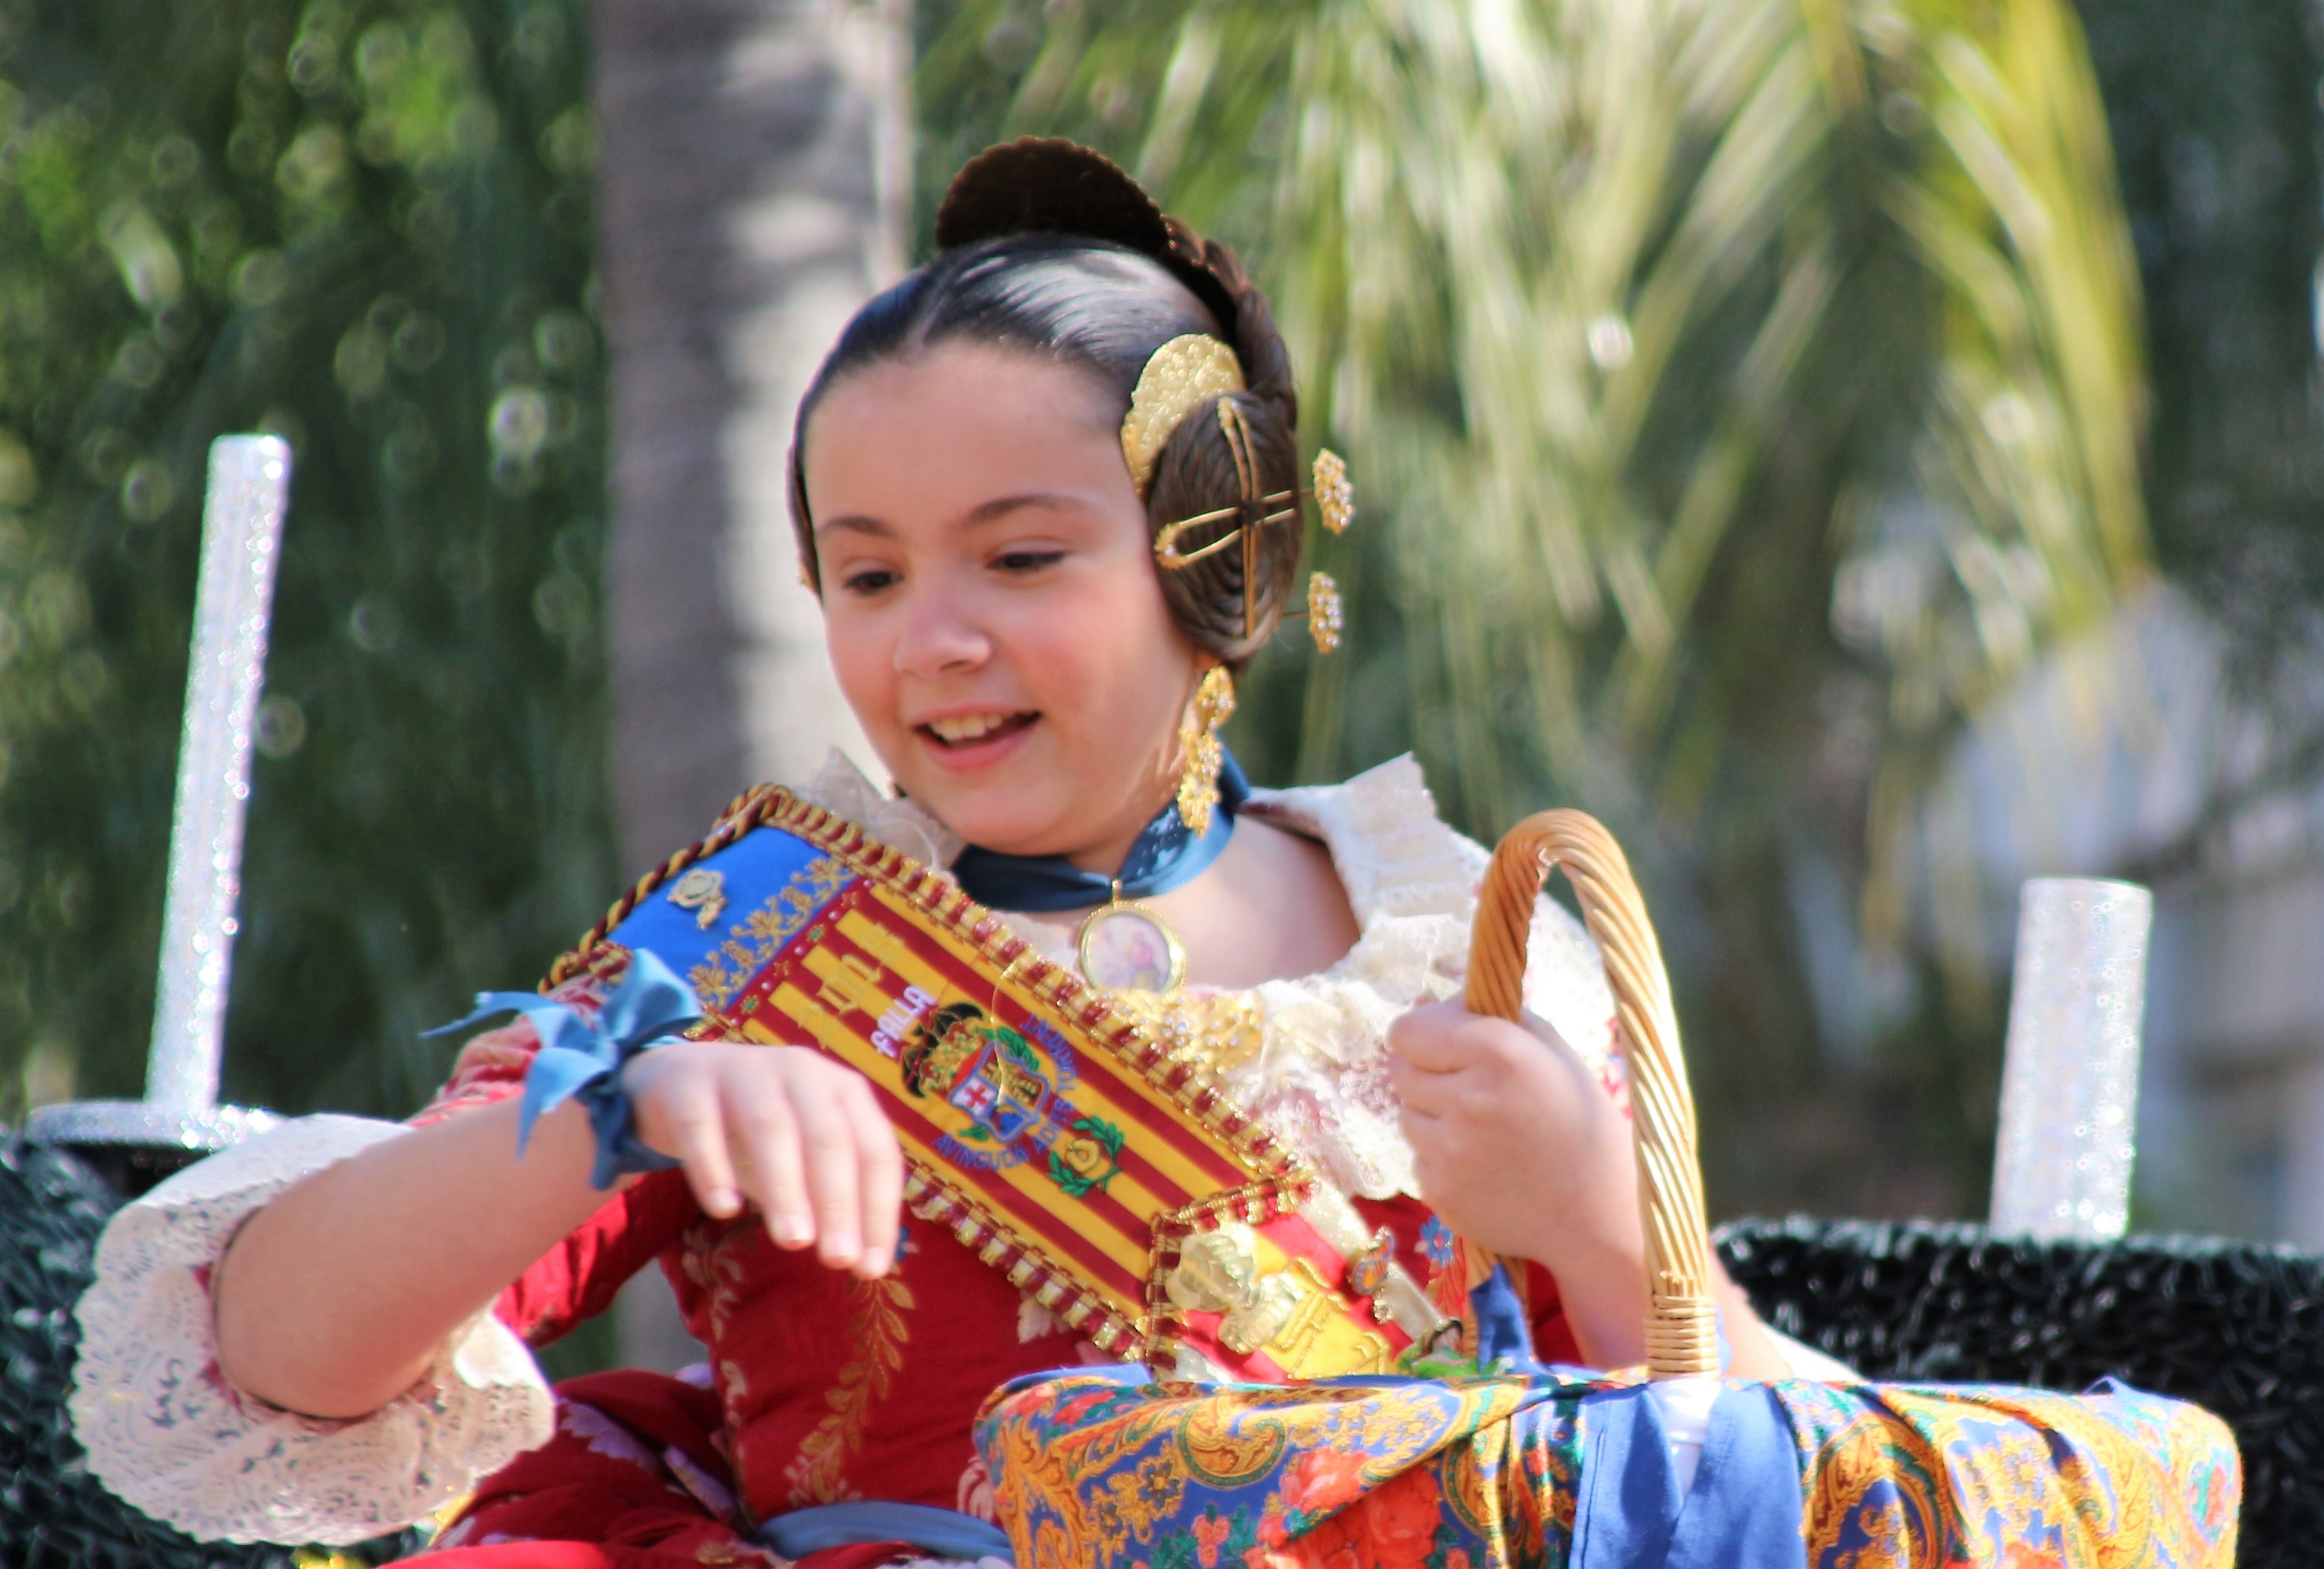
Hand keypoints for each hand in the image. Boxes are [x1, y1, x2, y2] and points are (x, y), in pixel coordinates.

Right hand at [622, 1041, 903, 1276]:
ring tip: (794, 1241)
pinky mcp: (690, 1084)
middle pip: (827, 1136)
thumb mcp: (802, 1157)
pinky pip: (701, 1126)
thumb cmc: (760, 1130)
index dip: (877, 1209)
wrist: (681, 1080)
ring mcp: (744, 1071)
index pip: (874, 1150)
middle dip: (837, 1201)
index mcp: (843, 1090)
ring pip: (770, 1127)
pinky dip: (714, 1168)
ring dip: (785, 1186)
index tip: (871, 1269)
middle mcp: (801, 1072)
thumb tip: (859, 1259)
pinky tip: (725, 1209)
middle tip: (838, 1259)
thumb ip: (827, 1198)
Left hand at [1388, 1000, 1647, 1362]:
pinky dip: (1442, 1159)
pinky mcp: (1440, 1192)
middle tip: (1471, 1089)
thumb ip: (1488, 1017)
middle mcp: (1470, 1100)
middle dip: (1428, 1073)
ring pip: (1407, 1115)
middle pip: (1401, 1071)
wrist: (1600, 1212)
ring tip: (1485, 1131)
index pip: (1407, 1030)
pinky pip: (1419, 1158)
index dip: (1421, 1034)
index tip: (1439, 1043)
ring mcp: (1451, 1152)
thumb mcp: (1550, 1052)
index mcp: (1501, 1053)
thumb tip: (1423, 1003)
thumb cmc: (1580, 1120)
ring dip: (1434, 1117)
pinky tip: (1486, 1166)